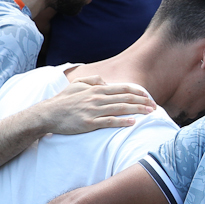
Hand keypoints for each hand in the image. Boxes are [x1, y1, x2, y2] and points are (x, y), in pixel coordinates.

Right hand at [38, 76, 155, 135]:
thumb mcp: (77, 84)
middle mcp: (97, 98)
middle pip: (125, 98)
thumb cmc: (63, 100)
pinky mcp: (89, 123)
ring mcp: (93, 111)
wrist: (48, 114)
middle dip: (143, 102)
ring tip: (150, 113)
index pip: (123, 89)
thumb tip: (106, 83)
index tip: (149, 97)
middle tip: (155, 106)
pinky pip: (109, 122)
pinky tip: (133, 122)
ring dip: (137, 110)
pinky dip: (122, 122)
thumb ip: (93, 80)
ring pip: (120, 109)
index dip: (138, 92)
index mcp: (96, 89)